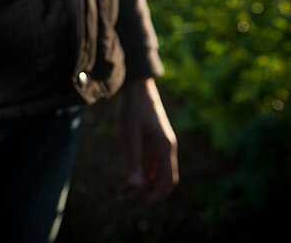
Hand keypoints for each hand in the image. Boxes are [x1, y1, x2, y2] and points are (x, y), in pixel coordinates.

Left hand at [117, 77, 178, 203]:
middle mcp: (166, 149)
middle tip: (126, 196)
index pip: (167, 181)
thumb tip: (134, 187)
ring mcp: (159, 145)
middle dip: (147, 192)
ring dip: (142, 184)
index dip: (155, 195)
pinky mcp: (152, 141)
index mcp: (165, 149)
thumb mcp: (129, 136)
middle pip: (162, 180)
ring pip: (155, 173)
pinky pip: (150, 164)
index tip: (139, 202)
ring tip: (123, 190)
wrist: (136, 88)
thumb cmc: (133, 110)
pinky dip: (140, 173)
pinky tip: (125, 177)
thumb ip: (132, 161)